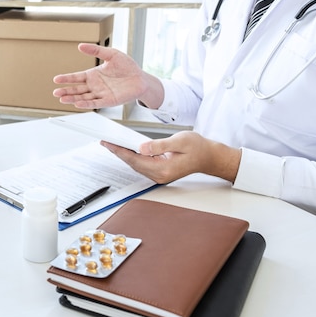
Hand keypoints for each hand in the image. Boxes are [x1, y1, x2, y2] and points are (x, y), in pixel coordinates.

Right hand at [52, 43, 163, 109]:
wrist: (141, 78)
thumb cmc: (127, 66)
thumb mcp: (111, 54)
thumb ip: (96, 50)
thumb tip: (80, 45)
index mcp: (93, 75)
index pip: (76, 78)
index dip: (66, 79)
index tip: (56, 79)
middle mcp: (95, 86)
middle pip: (77, 89)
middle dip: (66, 91)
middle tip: (55, 93)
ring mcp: (100, 94)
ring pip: (83, 97)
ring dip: (73, 98)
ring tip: (62, 99)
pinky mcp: (108, 101)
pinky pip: (95, 103)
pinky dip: (86, 103)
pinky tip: (77, 103)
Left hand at [101, 131, 240, 183]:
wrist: (209, 156)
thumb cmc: (198, 147)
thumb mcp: (180, 141)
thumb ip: (159, 145)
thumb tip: (142, 147)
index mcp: (163, 169)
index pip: (136, 160)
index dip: (120, 151)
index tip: (109, 143)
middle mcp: (159, 175)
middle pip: (133, 164)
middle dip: (118, 152)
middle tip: (105, 142)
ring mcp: (159, 175)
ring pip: (136, 165)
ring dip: (124, 155)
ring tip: (112, 144)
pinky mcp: (160, 172)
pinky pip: (142, 165)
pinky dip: (132, 157)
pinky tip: (127, 149)